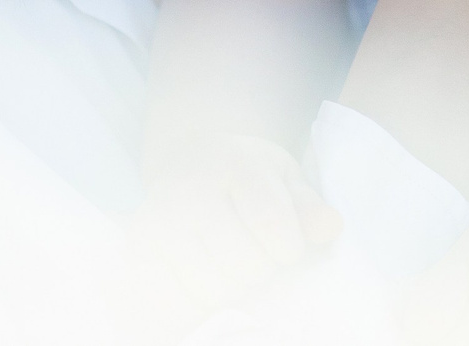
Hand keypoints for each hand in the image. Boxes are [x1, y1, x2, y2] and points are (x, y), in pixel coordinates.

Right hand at [132, 131, 342, 315]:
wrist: (190, 164)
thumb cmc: (247, 178)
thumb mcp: (284, 179)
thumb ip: (307, 206)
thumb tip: (330, 225)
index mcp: (235, 166)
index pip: (274, 229)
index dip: (289, 249)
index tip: (284, 242)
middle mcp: (189, 191)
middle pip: (244, 266)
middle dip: (259, 270)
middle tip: (252, 252)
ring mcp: (157, 222)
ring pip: (212, 290)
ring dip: (230, 289)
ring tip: (227, 264)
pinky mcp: (138, 251)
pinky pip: (174, 304)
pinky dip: (195, 304)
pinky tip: (201, 278)